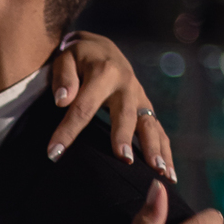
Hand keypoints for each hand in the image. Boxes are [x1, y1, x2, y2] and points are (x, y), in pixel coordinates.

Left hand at [48, 32, 175, 180]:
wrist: (102, 48)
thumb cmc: (78, 57)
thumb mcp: (65, 58)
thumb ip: (63, 78)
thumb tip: (62, 100)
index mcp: (104, 72)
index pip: (83, 106)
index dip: (68, 131)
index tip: (53, 153)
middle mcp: (127, 85)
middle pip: (125, 116)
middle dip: (124, 138)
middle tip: (125, 160)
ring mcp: (140, 98)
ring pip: (150, 125)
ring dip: (155, 148)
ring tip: (158, 172)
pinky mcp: (147, 109)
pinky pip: (159, 131)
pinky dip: (166, 152)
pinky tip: (169, 175)